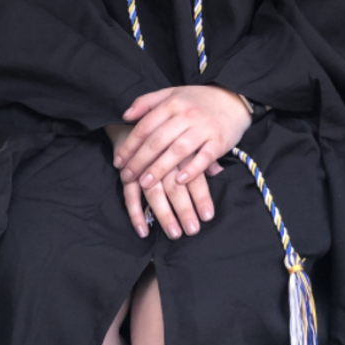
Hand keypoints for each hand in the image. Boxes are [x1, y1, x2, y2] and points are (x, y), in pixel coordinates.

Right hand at [106, 124, 223, 238]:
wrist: (141, 112)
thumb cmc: (173, 126)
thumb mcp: (191, 134)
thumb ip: (204, 153)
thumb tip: (217, 171)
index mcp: (180, 145)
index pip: (192, 174)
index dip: (201, 195)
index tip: (208, 215)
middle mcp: (161, 155)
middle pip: (173, 185)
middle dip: (184, 209)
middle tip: (192, 230)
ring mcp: (142, 164)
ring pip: (152, 191)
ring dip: (163, 214)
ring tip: (174, 233)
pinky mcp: (127, 171)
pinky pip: (129, 193)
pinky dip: (135, 212)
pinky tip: (143, 230)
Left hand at [113, 85, 251, 190]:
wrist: (233, 99)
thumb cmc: (198, 100)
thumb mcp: (172, 93)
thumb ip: (147, 102)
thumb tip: (125, 115)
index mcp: (172, 102)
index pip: (146, 125)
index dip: (130, 145)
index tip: (118, 161)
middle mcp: (186, 115)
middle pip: (158, 140)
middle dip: (139, 160)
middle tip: (127, 176)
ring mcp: (203, 128)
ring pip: (177, 150)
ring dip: (159, 168)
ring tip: (145, 183)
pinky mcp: (219, 141)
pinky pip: (204, 157)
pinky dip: (191, 170)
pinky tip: (179, 181)